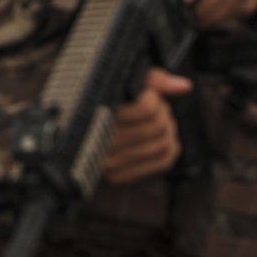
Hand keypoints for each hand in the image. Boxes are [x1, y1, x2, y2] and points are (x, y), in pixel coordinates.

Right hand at [103, 68, 189, 184]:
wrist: (73, 135)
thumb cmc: (101, 102)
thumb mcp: (120, 82)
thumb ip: (152, 80)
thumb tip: (184, 86)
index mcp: (95, 112)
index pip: (146, 108)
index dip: (154, 96)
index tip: (146, 93)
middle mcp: (99, 141)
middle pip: (157, 126)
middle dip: (163, 112)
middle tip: (155, 106)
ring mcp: (107, 162)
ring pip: (162, 144)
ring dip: (167, 129)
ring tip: (157, 120)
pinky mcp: (117, 176)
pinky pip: (161, 163)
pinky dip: (171, 148)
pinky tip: (164, 138)